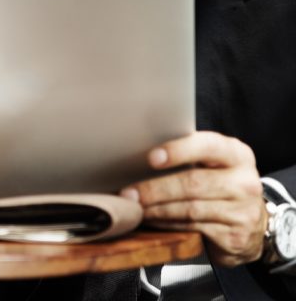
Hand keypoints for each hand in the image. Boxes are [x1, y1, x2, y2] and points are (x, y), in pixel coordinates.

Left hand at [121, 131, 266, 266]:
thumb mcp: (213, 165)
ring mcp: (244, 211)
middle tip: (129, 193)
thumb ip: (188, 155)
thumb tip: (138, 150)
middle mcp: (245, 181)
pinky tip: (152, 220)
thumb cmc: (220, 187)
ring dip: (156, 209)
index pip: (208, 146)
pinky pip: (193, 228)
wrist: (252, 225)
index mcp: (237, 155)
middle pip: (193, 183)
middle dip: (155, 188)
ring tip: (135, 208)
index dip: (178, 151)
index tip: (151, 157)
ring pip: (190, 209)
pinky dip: (167, 224)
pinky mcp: (236, 236)